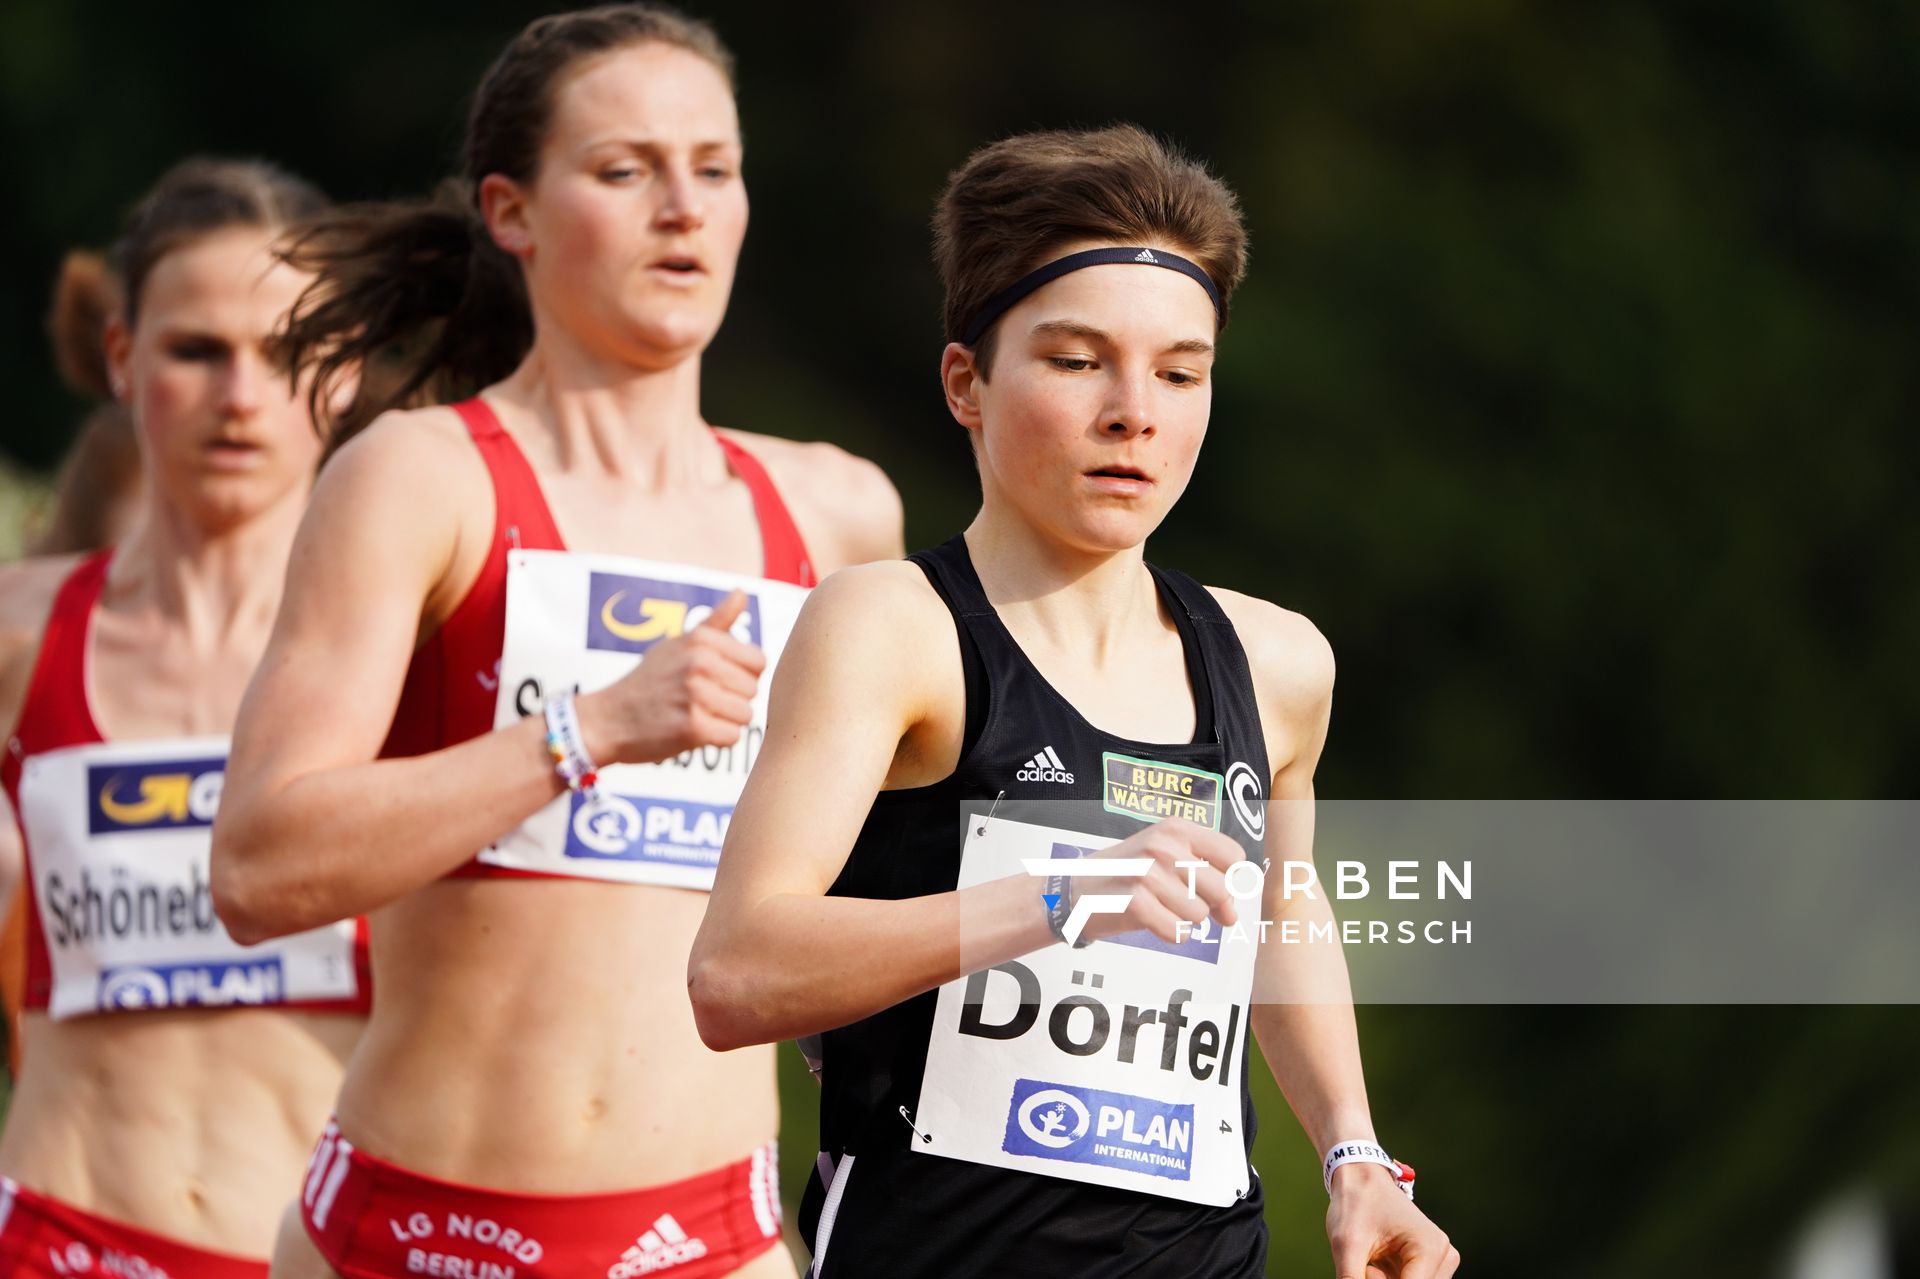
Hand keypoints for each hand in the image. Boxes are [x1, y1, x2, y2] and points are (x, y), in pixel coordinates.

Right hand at [577, 590, 766, 764]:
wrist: (607, 720)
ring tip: (696, 715)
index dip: (742, 675)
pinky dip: (716, 739)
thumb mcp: (678, 643)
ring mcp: (696, 695)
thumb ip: (716, 621)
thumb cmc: (648, 681)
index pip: (758, 661)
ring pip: (745, 715)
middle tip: (700, 701)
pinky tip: (693, 731)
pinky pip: (732, 736)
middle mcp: (700, 662)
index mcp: (702, 639)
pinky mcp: (693, 728)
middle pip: (752, 690)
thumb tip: (741, 592)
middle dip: (733, 700)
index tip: (717, 680)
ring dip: (725, 721)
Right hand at [1071, 817, 1242, 944]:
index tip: (1213, 889)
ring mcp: (1148, 873)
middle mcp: (1164, 846)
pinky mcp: (1135, 902)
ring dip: (1184, 919)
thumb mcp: (1166, 858)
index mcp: (1176, 828)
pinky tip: (1152, 919)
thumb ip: (1206, 878)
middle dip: (1209, 905)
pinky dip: (1169, 933)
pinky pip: (1178, 932)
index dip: (1230, 879)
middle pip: (1222, 890)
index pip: (1234, 856)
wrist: (1077, 890)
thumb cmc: (1127, 874)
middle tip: (1183, 902)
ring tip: (1160, 906)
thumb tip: (1232, 915)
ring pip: (1200, 914)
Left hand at [1327, 1163, 1458, 1278]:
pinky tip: (1376, 1264)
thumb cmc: (1355, 1205)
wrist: (1361, 1180)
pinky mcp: (1431, 1269)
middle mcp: (1444, 1257)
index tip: (1366, 1271)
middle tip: (1367, 1265)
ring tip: (1370, 1261)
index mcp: (1431, 1248)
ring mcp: (1440, 1264)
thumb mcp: (1346, 1244)